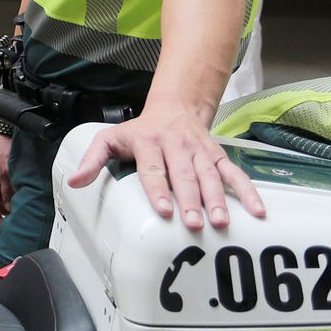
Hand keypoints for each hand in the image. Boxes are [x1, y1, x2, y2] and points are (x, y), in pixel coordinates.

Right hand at [0, 132, 13, 225]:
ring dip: (10, 200)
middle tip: (16, 220)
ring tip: (21, 209)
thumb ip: (7, 189)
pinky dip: (13, 191)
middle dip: (5, 209)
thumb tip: (10, 206)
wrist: (5, 128)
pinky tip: (22, 195)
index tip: (3, 227)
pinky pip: (6, 185)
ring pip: (2, 193)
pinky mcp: (2, 169)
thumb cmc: (0, 145)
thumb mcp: (5, 170)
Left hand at [67, 107, 266, 229]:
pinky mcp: (218, 156)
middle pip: (183, 175)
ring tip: (221, 221)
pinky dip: (247, 191)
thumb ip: (92, 161)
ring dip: (217, 199)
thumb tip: (73, 183)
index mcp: (148, 143)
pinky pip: (234, 174)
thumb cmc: (138, 132)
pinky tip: (257, 211)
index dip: (158, 189)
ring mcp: (200, 151)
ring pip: (210, 176)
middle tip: (193, 223)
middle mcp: (176, 146)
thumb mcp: (109, 139)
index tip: (163, 210)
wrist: (174, 107)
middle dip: (189, 199)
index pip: (152, 169)